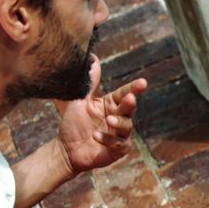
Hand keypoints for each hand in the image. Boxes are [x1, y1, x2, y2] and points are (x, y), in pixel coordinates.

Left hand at [55, 54, 146, 174]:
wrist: (65, 149)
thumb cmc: (73, 124)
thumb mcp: (79, 100)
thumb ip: (89, 83)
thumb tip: (92, 58)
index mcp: (111, 104)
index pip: (125, 93)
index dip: (134, 88)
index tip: (143, 82)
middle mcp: (118, 118)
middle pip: (129, 109)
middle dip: (130, 103)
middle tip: (130, 98)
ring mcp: (120, 135)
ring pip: (127, 126)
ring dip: (119, 122)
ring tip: (109, 119)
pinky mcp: (118, 150)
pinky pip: (118, 144)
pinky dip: (108, 139)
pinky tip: (96, 136)